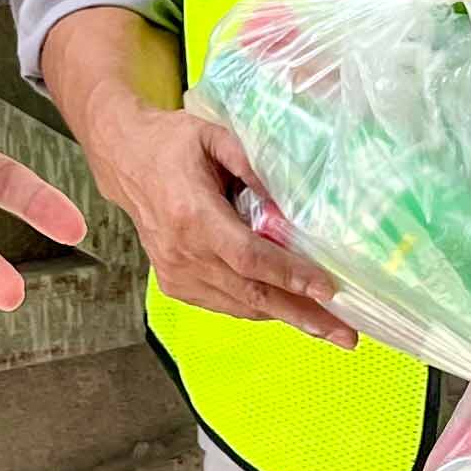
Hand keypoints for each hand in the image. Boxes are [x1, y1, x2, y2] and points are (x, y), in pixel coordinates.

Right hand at [76, 103, 351, 347]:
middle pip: (250, 293)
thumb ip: (254, 164)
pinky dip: (258, 306)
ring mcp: (176, 272)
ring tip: (328, 325)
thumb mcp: (216, 137)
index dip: (289, 274)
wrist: (125, 159)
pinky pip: (224, 303)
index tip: (327, 288)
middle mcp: (183, 252)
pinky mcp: (174, 282)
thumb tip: (294, 198)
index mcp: (192, 215)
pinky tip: (288, 306)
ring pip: (240, 304)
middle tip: (344, 333)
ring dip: (285, 315)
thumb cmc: (172, 142)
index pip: (249, 257)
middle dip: (302, 314)